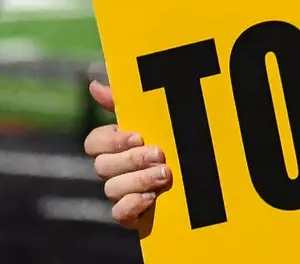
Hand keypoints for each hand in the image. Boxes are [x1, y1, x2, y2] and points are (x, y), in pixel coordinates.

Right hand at [83, 81, 171, 227]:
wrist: (206, 176)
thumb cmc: (177, 139)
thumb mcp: (158, 117)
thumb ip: (126, 101)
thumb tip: (94, 84)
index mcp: (117, 145)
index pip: (93, 142)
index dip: (111, 141)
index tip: (138, 136)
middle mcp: (115, 169)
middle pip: (102, 166)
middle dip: (131, 160)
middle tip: (160, 154)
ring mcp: (122, 193)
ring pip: (111, 189)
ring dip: (138, 181)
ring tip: (165, 175)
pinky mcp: (132, 215)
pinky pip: (118, 214)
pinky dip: (133, 205)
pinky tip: (152, 197)